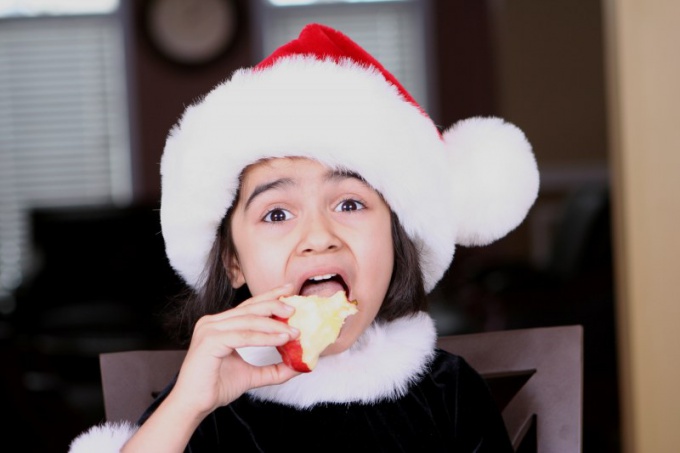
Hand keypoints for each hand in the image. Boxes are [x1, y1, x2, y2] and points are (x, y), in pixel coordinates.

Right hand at [168, 283, 300, 417]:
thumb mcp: (251, 375)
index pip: (248, 306)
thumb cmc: (215, 387)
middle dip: (275, 304)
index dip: (270, 296)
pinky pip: (243, 336)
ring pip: (248, 320)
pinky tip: (281, 339)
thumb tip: (298, 366)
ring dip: (274, 324)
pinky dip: (265, 338)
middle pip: (249, 308)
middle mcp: (213, 322)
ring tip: (294, 330)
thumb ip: (272, 369)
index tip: (289, 290)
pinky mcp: (210, 341)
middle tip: (295, 306)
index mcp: (220, 325)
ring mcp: (210, 329)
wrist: (194, 405)